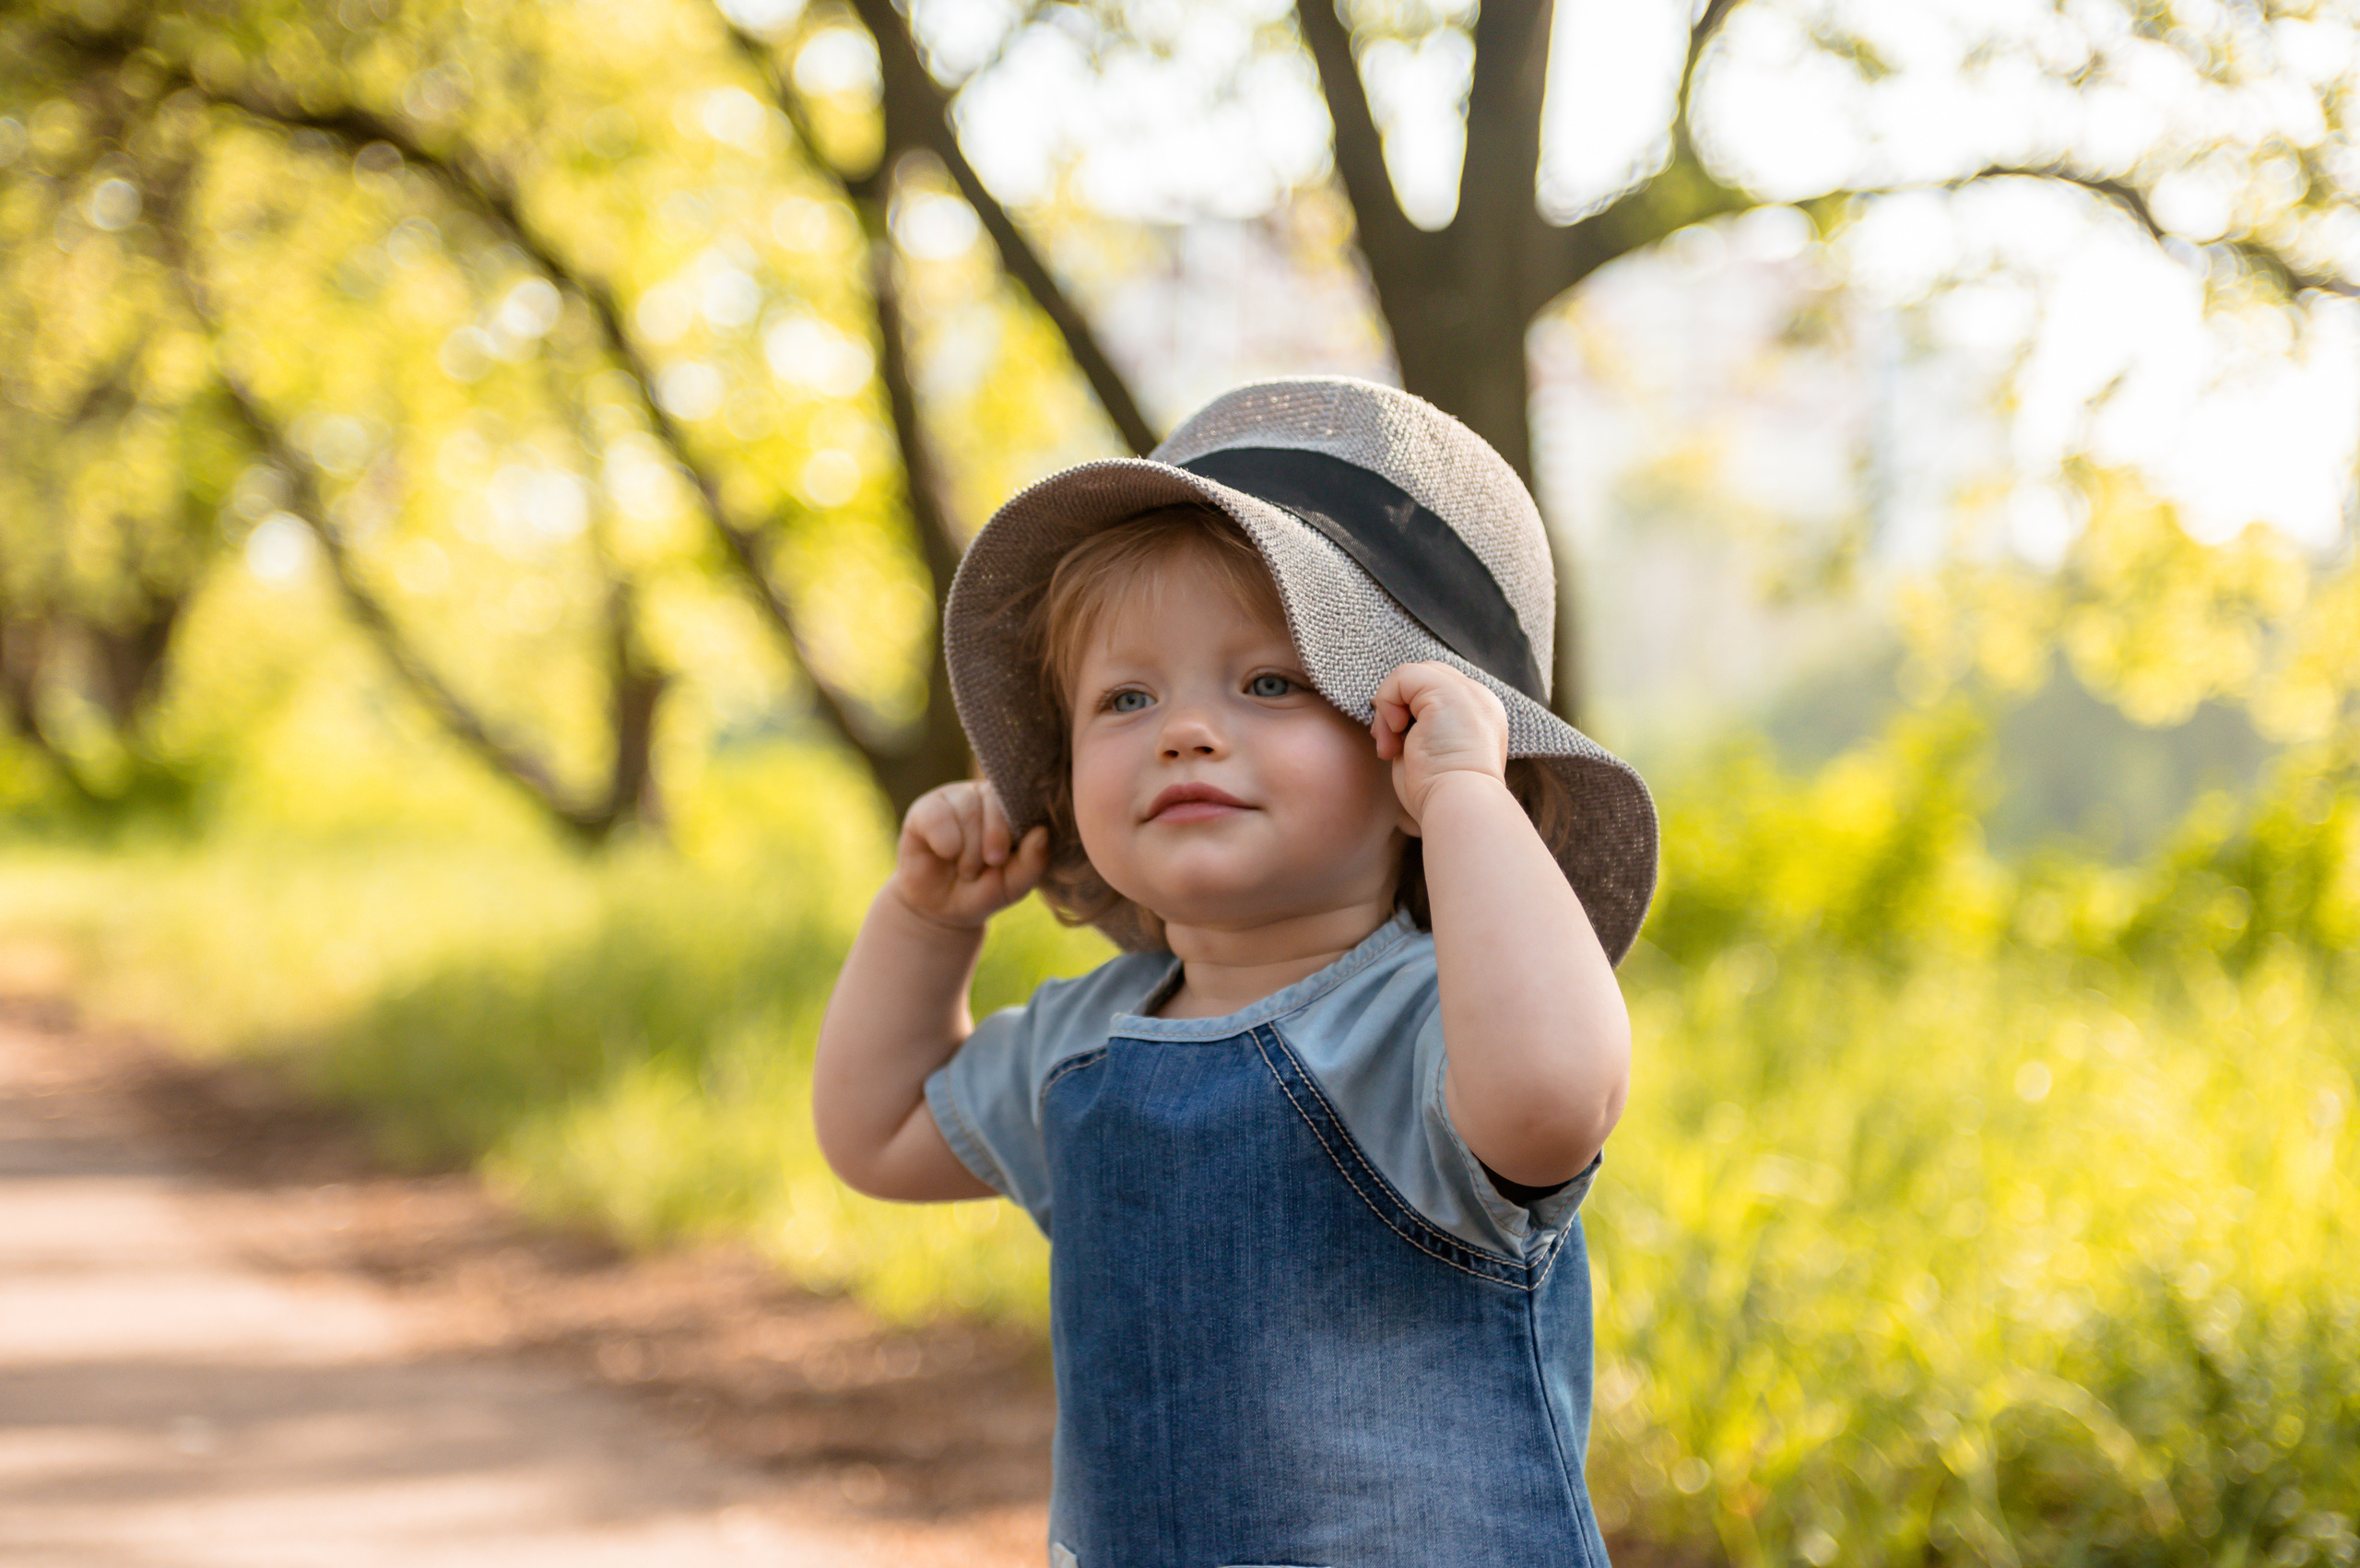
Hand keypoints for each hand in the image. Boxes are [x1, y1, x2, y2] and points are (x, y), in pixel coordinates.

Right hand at [888, 780, 1050, 930]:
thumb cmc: (984, 889)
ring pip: (966, 807)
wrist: (942, 909)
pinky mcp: (924, 809)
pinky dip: (944, 840)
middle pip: (991, 798)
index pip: (1018, 798)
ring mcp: (953, 799)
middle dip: (993, 835)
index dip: (1010, 826)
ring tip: (967, 870)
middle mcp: (983, 796)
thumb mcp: (1013, 884)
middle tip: (990, 863)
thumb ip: (1032, 862)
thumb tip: (1042, 832)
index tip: (1002, 858)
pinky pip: (936, 814)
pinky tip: (945, 854)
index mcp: (1010, 808)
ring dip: (968, 847)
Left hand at [1370, 661, 1509, 827]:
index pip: (1435, 690)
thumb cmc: (1441, 797)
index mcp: (1480, 716)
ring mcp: (1467, 691)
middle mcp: (1479, 699)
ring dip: (1388, 710)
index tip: (1395, 748)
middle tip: (1389, 746)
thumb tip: (1393, 719)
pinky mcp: (1448, 691)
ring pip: (1410, 675)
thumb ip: (1421, 730)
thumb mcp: (1431, 755)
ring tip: (1391, 748)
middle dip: (1395, 707)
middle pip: (1422, 677)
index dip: (1406, 711)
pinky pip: (1402, 677)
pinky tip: (1395, 735)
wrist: (1461, 807)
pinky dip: (1387, 703)